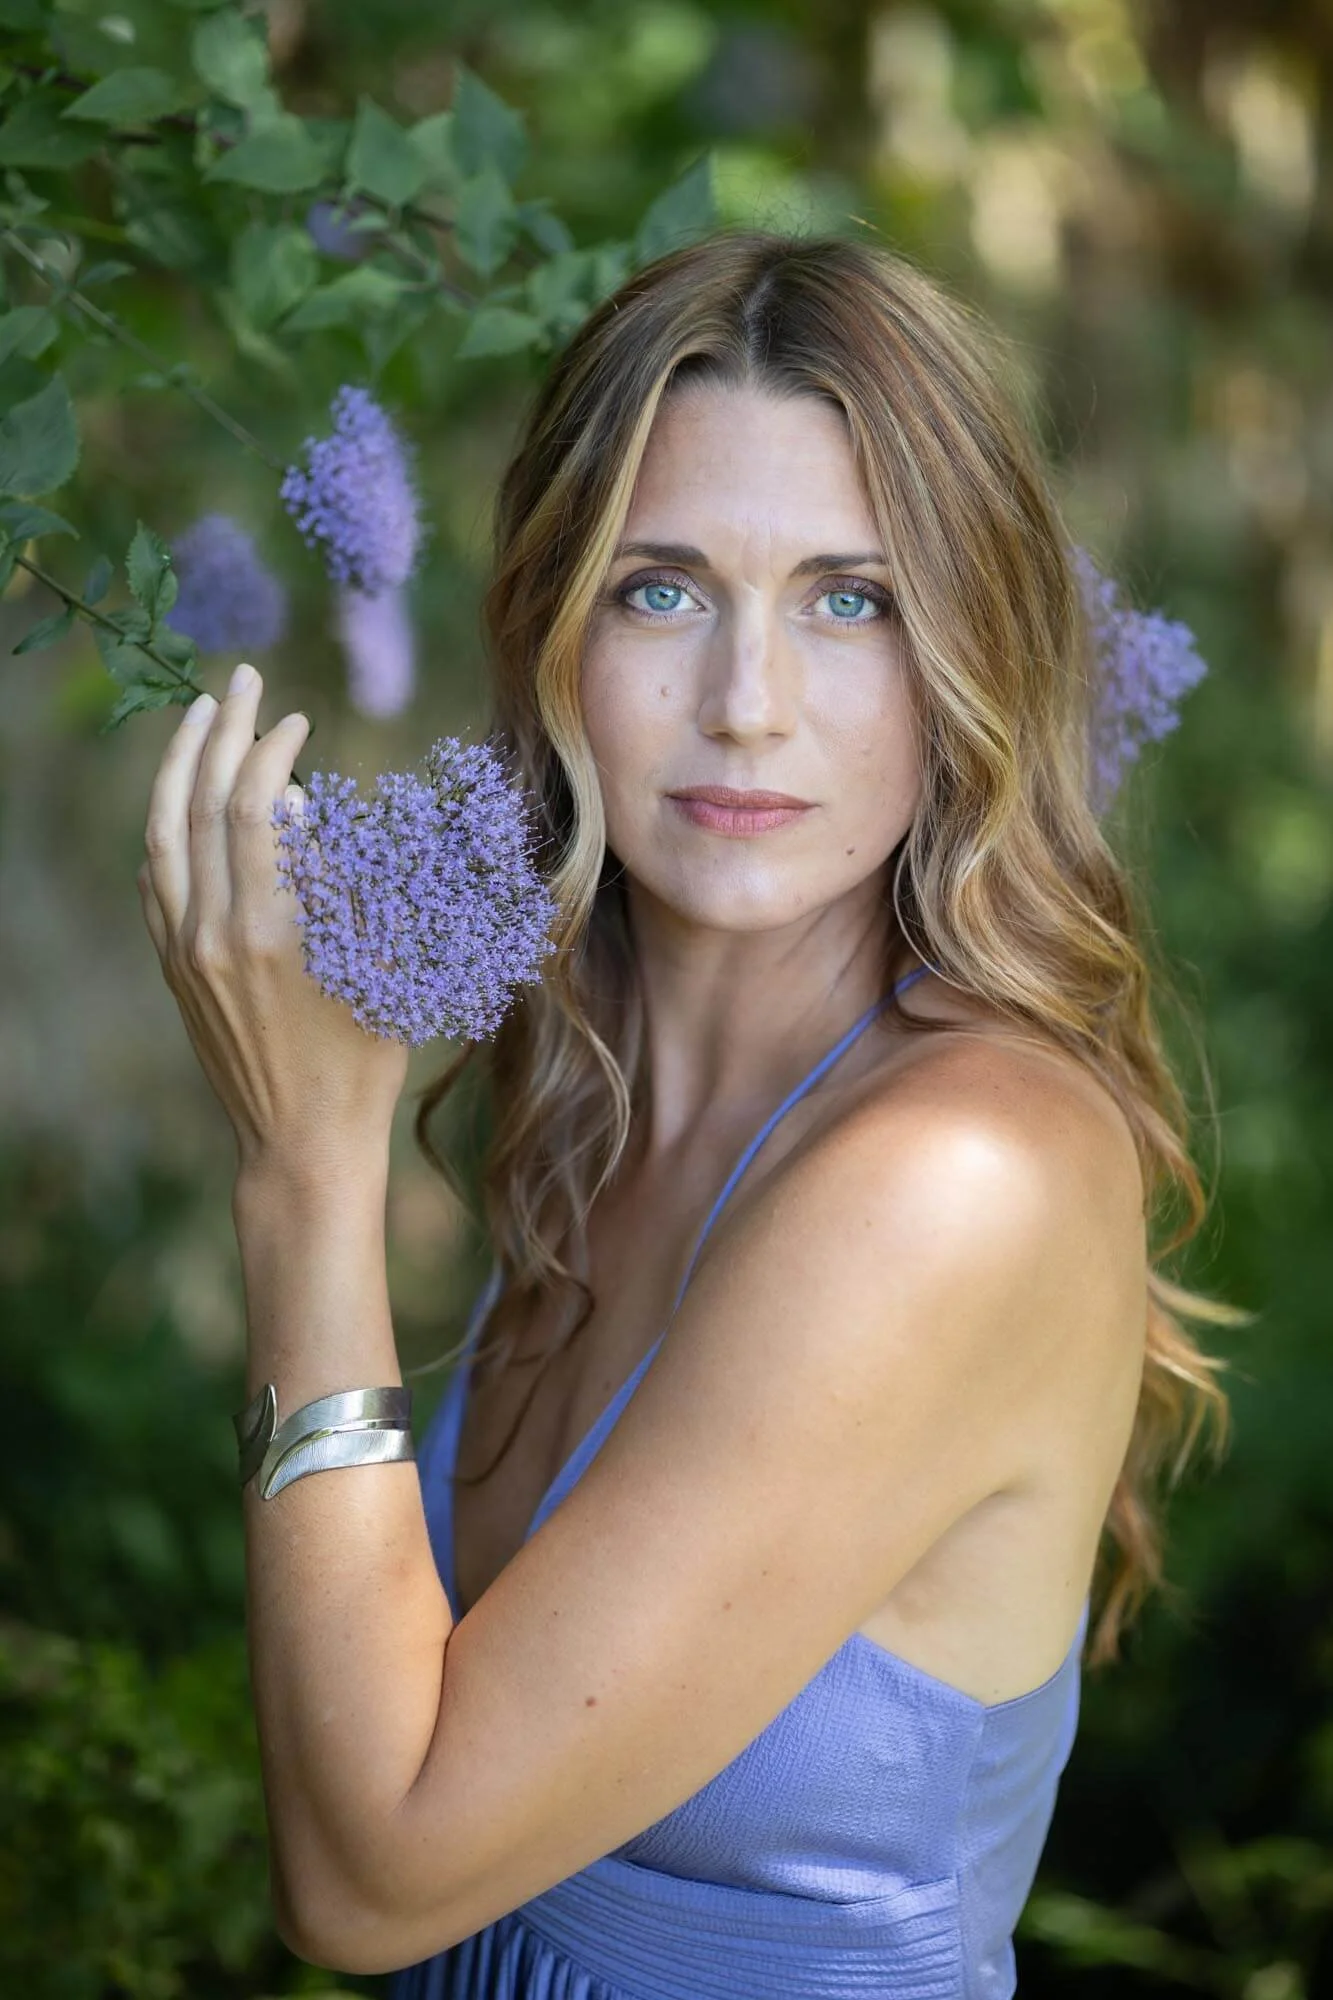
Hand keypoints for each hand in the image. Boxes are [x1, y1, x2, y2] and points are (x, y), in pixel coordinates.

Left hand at [138, 663, 409, 1182]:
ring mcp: (184, 951)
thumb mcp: (375, 965)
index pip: (255, 806)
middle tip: (242, 680)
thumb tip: (286, 804)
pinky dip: (168, 825)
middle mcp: (214, 932)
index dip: (272, 750)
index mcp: (273, 929)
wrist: (302, 1141)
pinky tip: (182, 797)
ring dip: (177, 765)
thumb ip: (334, 881)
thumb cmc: (363, 1060)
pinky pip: (157, 879)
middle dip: (220, 731)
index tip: (299, 718)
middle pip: (201, 804)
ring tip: (197, 714)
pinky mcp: (173, 969)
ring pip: (164, 835)